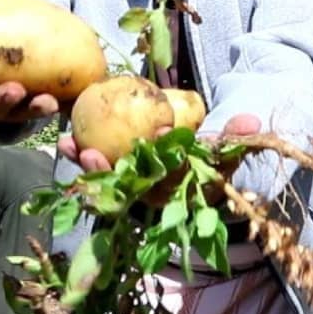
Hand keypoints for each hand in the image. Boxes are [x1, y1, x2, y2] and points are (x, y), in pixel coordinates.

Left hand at [57, 113, 262, 206]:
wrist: (196, 166)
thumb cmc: (209, 161)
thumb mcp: (224, 151)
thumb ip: (235, 138)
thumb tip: (251, 120)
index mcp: (175, 191)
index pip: (164, 178)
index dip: (156, 162)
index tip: (155, 136)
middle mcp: (149, 193)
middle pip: (124, 184)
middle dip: (106, 173)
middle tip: (91, 155)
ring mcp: (128, 185)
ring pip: (103, 177)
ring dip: (83, 163)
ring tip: (67, 144)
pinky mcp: (113, 173)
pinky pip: (94, 163)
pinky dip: (78, 152)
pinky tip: (62, 135)